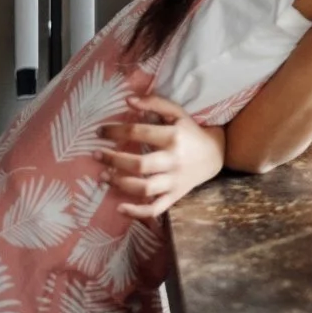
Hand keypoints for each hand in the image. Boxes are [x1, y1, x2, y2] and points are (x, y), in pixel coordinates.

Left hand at [95, 95, 225, 218]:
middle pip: (139, 164)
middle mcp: (174, 160)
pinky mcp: (175, 196)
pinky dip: (137, 212)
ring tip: (103, 176)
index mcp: (174, 137)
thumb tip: (128, 100)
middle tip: (95, 155)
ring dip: (120, 183)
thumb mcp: (177, 113)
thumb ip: (154, 103)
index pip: (139, 133)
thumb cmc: (191, 132)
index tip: (99, 132)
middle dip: (113, 160)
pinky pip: (155, 208)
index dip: (115, 131)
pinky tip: (120, 208)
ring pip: (144, 188)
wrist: (215, 155)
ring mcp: (174, 181)